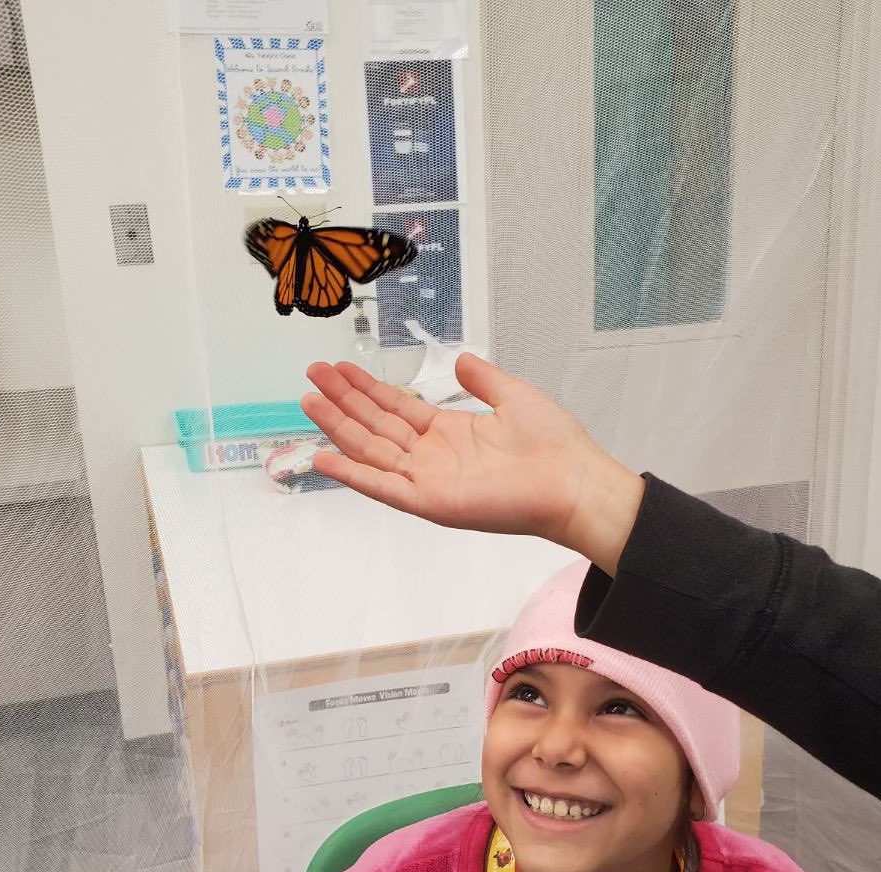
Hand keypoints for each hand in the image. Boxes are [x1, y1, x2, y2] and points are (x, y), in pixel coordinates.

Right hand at [301, 354, 644, 573]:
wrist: (572, 481)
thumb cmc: (552, 444)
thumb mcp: (513, 396)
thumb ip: (482, 379)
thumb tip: (460, 360)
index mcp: (450, 433)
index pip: (396, 408)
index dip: (366, 388)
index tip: (338, 368)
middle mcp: (432, 457)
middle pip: (375, 425)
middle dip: (343, 400)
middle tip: (311, 375)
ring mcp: (428, 480)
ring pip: (371, 449)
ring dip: (339, 426)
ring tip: (308, 401)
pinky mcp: (430, 502)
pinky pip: (383, 487)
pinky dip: (352, 474)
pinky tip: (322, 458)